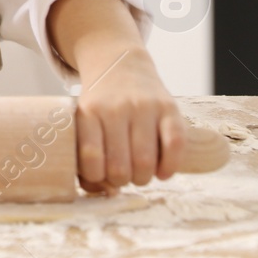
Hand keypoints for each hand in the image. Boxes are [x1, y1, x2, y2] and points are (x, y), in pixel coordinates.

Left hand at [45, 0, 185, 192]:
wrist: (121, 66)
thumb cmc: (99, 105)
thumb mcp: (82, 120)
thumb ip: (84, 155)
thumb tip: (99, 191)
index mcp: (89, 111)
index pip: (90, 156)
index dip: (95, 177)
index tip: (99, 176)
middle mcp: (116, 108)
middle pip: (120, 165)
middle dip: (121, 181)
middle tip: (122, 177)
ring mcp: (144, 107)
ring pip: (146, 161)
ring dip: (143, 179)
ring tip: (140, 175)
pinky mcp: (169, 108)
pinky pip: (175, 146)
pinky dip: (169, 168)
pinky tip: (162, 173)